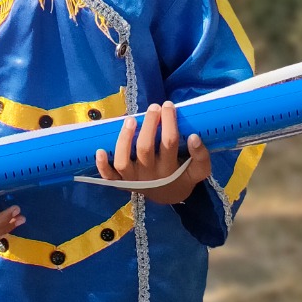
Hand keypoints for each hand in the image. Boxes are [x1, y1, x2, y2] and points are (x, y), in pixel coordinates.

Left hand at [93, 102, 211, 204]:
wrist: (168, 196)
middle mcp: (149, 175)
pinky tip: (99, 150)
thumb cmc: (182, 177)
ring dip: (124, 139)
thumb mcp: (198, 171)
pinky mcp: (121, 182)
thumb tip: (195, 136)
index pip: (169, 143)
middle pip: (145, 148)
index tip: (169, 105)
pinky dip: (102, 165)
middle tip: (154, 107)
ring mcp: (132, 179)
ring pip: (123, 161)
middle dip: (148, 124)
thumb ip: (201, 156)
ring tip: (131, 119)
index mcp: (169, 171)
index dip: (169, 122)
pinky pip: (109, 176)